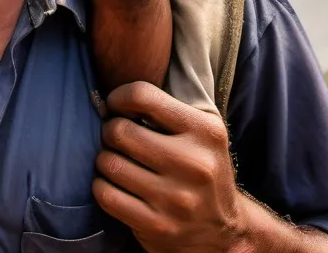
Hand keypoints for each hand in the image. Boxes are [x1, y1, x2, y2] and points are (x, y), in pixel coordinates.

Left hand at [93, 82, 246, 252]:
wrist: (225, 231)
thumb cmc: (202, 169)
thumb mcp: (201, 132)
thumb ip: (166, 108)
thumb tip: (112, 97)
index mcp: (205, 131)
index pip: (143, 96)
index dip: (119, 97)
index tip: (116, 107)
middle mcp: (194, 164)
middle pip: (120, 131)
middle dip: (110, 131)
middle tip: (116, 137)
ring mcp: (176, 199)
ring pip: (109, 163)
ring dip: (105, 160)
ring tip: (117, 161)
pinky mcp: (158, 226)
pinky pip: (107, 195)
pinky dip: (101, 186)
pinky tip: (114, 185)